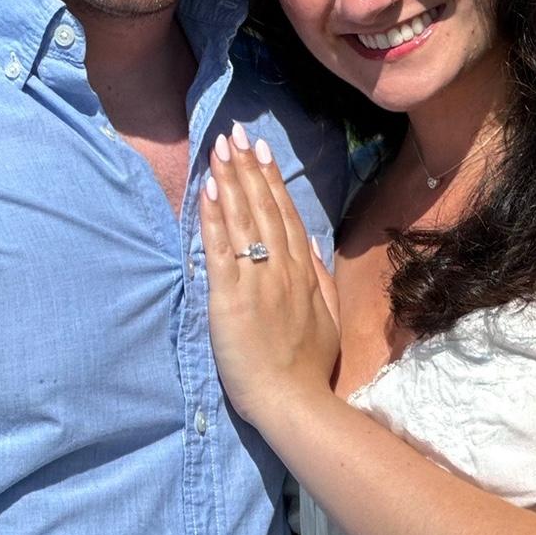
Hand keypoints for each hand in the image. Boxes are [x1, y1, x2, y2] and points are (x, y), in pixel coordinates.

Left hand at [199, 123, 339, 427]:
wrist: (292, 401)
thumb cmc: (307, 367)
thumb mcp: (327, 318)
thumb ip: (318, 279)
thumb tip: (310, 246)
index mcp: (303, 272)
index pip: (285, 215)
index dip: (272, 180)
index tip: (262, 150)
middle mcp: (282, 268)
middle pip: (263, 208)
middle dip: (248, 167)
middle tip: (236, 133)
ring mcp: (257, 280)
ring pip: (243, 220)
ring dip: (230, 181)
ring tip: (220, 149)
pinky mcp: (230, 298)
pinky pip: (220, 250)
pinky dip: (214, 218)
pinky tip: (208, 191)